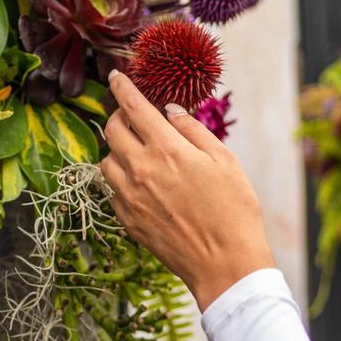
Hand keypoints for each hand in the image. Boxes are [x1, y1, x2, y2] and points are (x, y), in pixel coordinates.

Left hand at [100, 71, 275, 311]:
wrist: (225, 264)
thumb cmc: (234, 211)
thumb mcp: (225, 161)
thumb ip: (193, 130)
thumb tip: (171, 111)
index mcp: (167, 149)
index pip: (133, 107)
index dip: (121, 87)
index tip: (115, 76)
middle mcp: (141, 170)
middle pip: (111, 131)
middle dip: (118, 117)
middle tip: (132, 117)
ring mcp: (130, 197)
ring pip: (106, 161)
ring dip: (117, 150)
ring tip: (140, 153)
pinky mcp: (127, 220)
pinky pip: (112, 191)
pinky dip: (122, 180)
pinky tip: (143, 185)